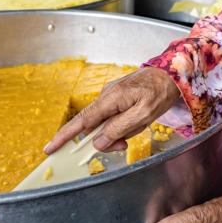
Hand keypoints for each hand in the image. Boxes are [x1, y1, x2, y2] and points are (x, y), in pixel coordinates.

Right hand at [44, 66, 180, 153]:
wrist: (171, 74)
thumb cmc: (160, 92)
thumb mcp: (143, 115)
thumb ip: (119, 128)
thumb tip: (97, 141)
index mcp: (110, 98)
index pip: (81, 121)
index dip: (64, 136)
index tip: (50, 148)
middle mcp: (106, 96)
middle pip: (93, 127)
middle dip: (107, 139)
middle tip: (124, 144)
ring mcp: (110, 96)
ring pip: (105, 124)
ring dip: (119, 131)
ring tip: (139, 125)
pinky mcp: (116, 98)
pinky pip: (113, 117)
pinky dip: (122, 125)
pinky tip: (137, 119)